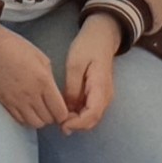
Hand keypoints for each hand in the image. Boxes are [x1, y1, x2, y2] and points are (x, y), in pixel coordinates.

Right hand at [0, 23, 67, 128]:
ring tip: (39, 108)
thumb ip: (50, 79)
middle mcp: (31, 95)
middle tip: (51, 107)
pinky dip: (27, 118)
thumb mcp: (41, 58)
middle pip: (48, 120)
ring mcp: (16, 101)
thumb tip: (54, 95)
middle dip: (53, 116)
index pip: (60, 112)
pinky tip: (27, 108)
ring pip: (35, 124)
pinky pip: (20, 120)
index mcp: (43, 81)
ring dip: (40, 118)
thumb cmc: (15, 47)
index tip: (63, 108)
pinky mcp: (5, 103)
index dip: (64, 113)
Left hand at [59, 13, 122, 132]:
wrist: (101, 37)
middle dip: (75, 125)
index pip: (92, 114)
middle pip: (92, 120)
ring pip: (91, 118)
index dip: (78, 124)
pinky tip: (64, 110)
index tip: (62, 124)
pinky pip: (89, 110)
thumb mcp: (75, 64)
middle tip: (56, 122)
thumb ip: (71, 87)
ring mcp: (103, 97)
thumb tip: (67, 109)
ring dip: (76, 121)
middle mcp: (105, 96)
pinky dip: (78, 115)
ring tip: (58, 116)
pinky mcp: (98, 95)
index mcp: (101, 87)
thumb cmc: (88, 47)